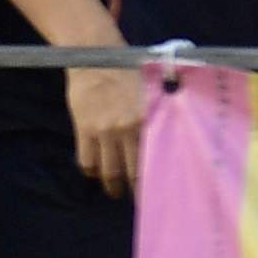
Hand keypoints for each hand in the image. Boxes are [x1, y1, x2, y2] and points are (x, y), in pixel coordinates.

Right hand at [64, 59, 149, 198]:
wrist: (95, 57)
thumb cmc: (128, 72)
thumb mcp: (151, 92)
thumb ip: (159, 114)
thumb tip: (173, 136)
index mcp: (149, 119)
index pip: (157, 157)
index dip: (158, 178)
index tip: (162, 191)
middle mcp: (129, 128)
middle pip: (134, 171)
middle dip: (136, 190)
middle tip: (139, 200)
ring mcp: (105, 131)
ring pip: (109, 171)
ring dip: (112, 186)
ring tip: (116, 192)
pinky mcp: (84, 130)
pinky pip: (87, 161)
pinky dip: (91, 171)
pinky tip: (95, 173)